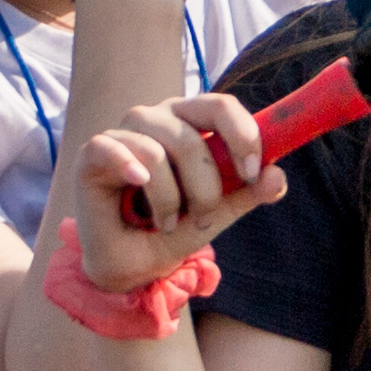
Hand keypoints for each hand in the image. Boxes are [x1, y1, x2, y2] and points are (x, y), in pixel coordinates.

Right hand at [73, 91, 281, 288]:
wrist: (127, 264)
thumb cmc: (169, 229)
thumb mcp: (215, 215)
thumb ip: (246, 194)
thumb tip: (278, 175)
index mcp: (191, 123)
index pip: (222, 106)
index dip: (243, 135)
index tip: (252, 174)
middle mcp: (159, 118)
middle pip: (198, 121)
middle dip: (209, 176)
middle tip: (205, 213)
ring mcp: (125, 131)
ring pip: (162, 148)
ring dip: (170, 197)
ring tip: (165, 222)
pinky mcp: (93, 151)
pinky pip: (114, 147)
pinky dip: (129, 166)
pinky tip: (137, 181)